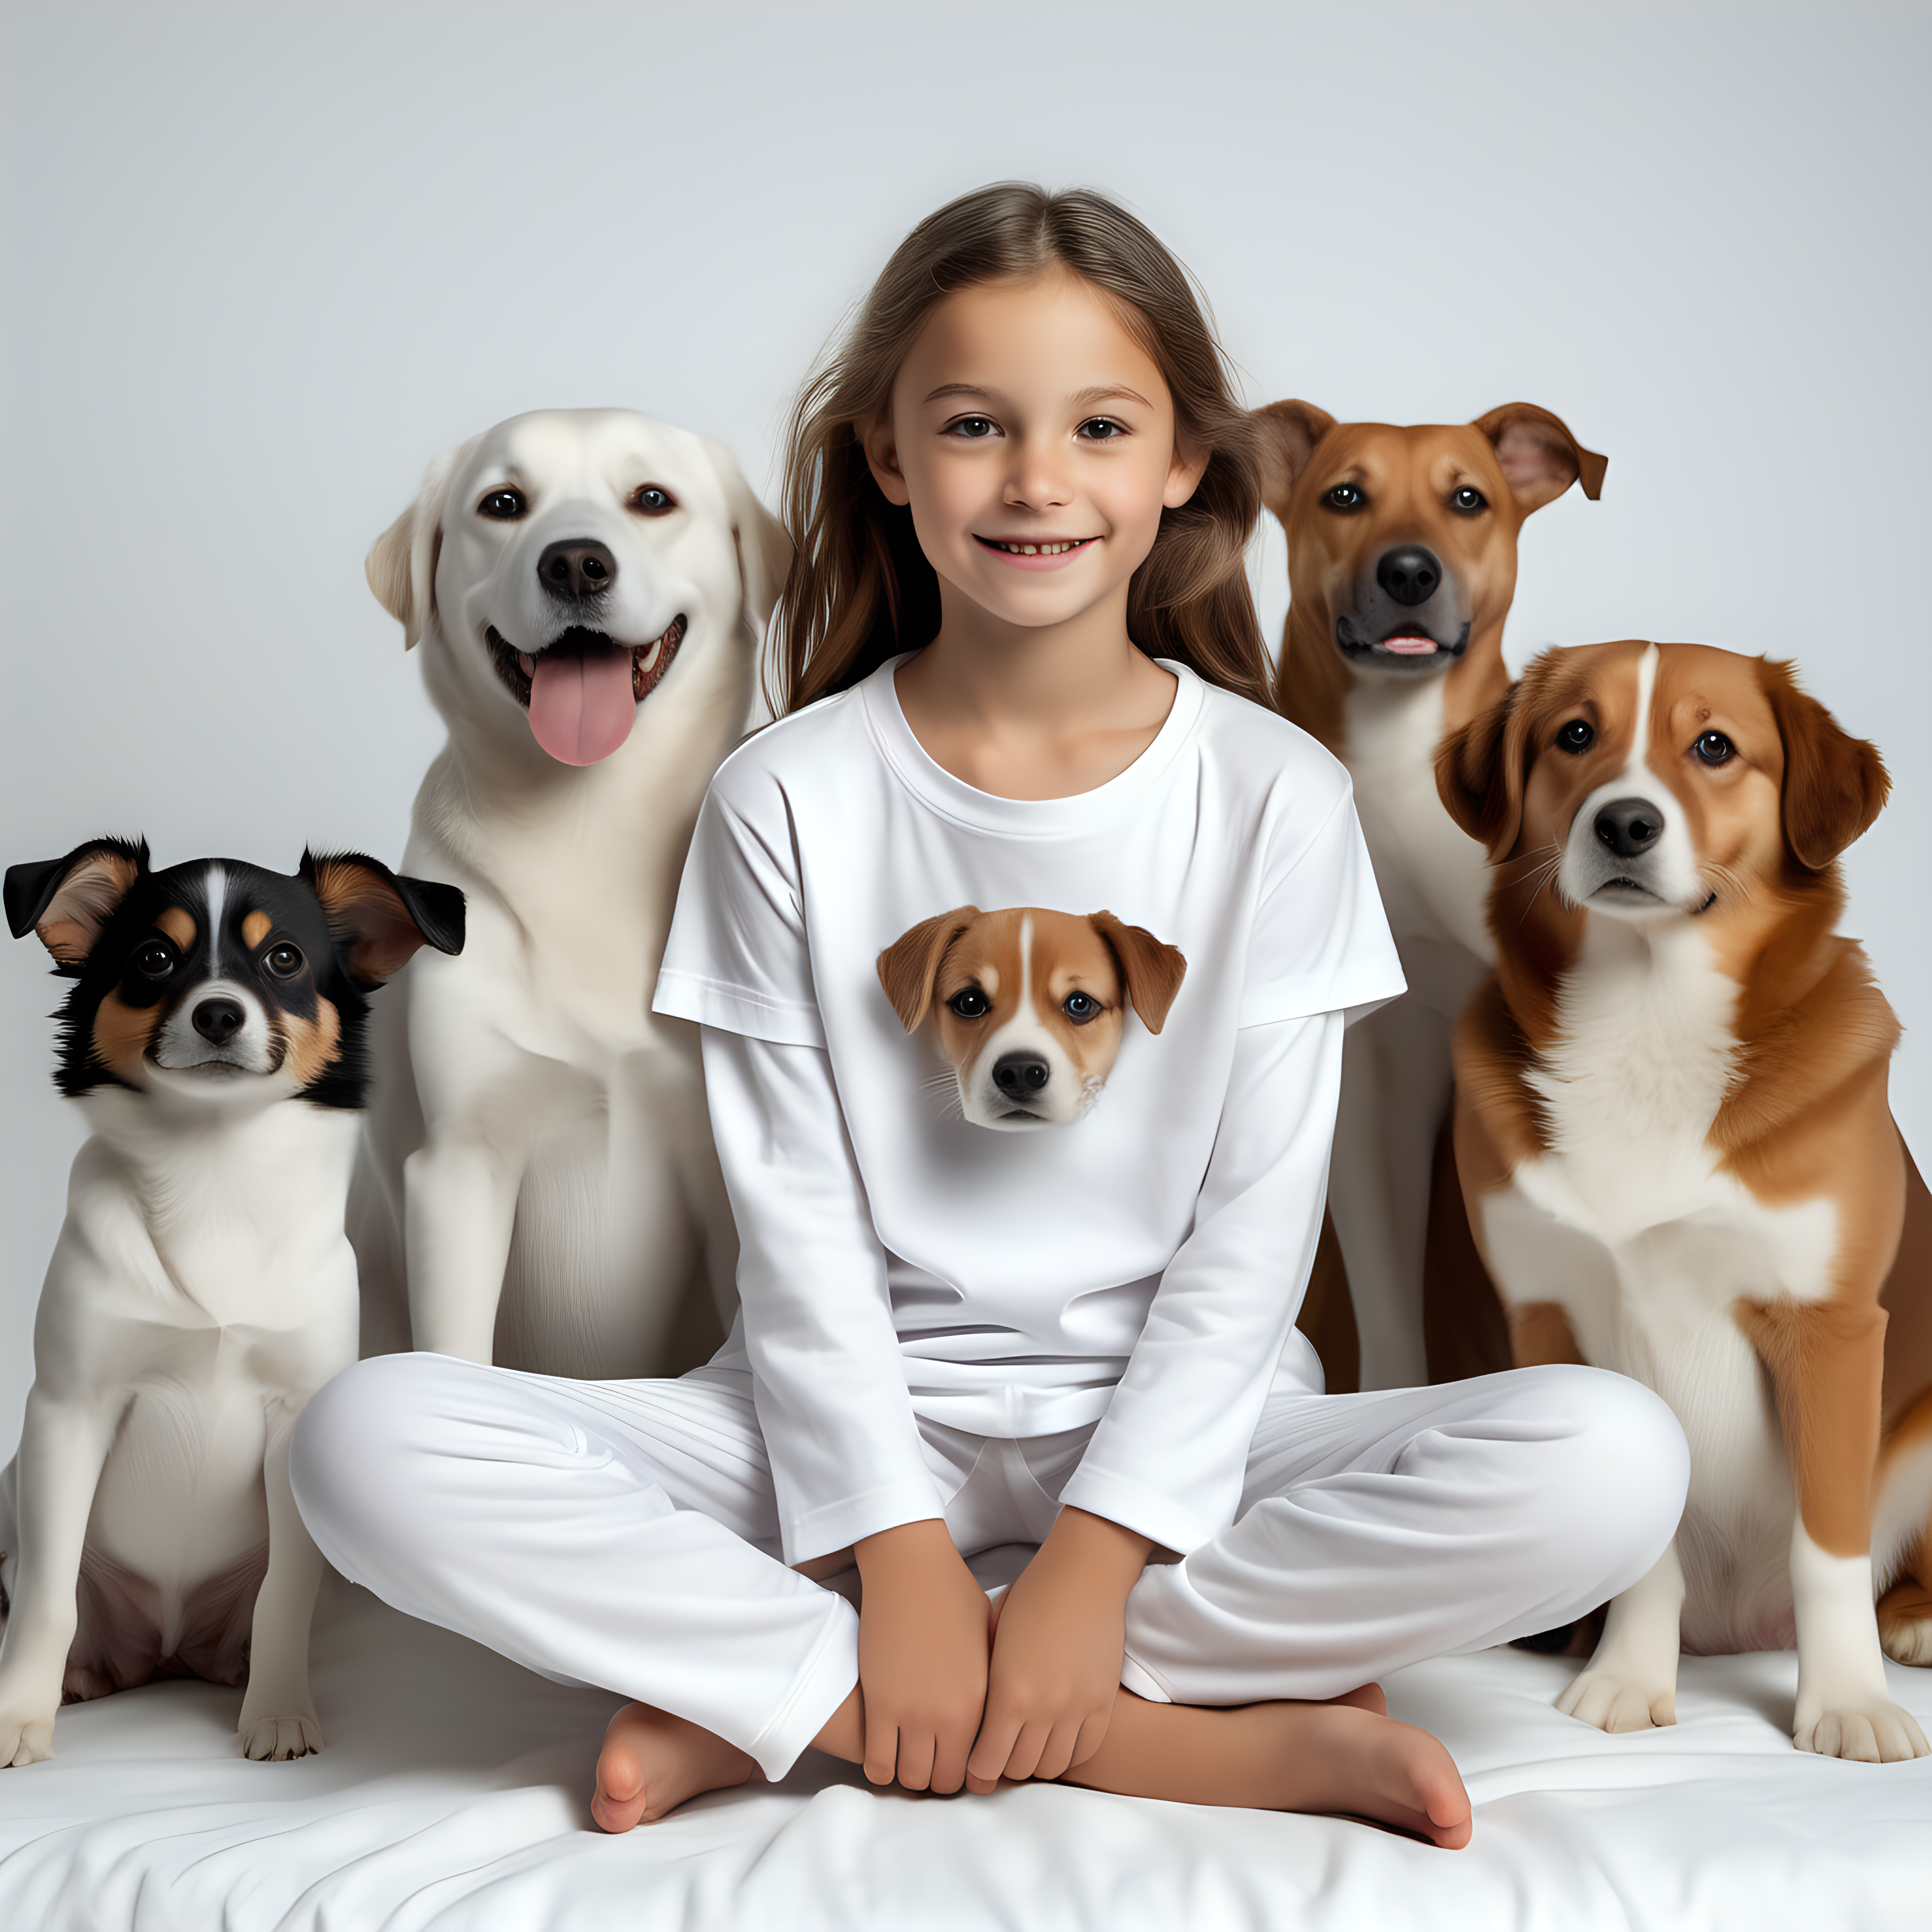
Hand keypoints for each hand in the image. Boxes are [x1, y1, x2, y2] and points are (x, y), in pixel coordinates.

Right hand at [853, 1518, 993, 1793]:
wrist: (912, 1570)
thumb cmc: (955, 1598)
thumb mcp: (991, 1644)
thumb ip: (995, 1689)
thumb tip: (1000, 1724)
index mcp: (981, 1703)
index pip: (977, 1770)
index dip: (968, 1773)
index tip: (959, 1765)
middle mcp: (947, 1716)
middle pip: (943, 1781)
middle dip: (938, 1778)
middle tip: (932, 1763)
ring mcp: (910, 1712)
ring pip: (909, 1778)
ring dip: (909, 1774)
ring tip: (908, 1758)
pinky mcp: (877, 1705)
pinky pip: (876, 1764)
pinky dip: (880, 1767)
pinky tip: (884, 1753)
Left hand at [966, 1507, 1151, 1791]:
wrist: (1083, 1574)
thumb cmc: (1030, 1597)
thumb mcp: (990, 1637)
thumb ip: (982, 1682)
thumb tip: (968, 1720)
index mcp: (1009, 1692)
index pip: (987, 1760)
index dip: (976, 1771)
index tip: (972, 1768)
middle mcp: (1044, 1707)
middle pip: (1019, 1769)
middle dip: (1003, 1768)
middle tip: (997, 1757)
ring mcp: (1078, 1707)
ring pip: (1053, 1766)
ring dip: (1036, 1763)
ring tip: (1026, 1748)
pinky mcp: (1104, 1702)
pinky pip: (1085, 1749)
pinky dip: (1068, 1753)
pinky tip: (1056, 1740)